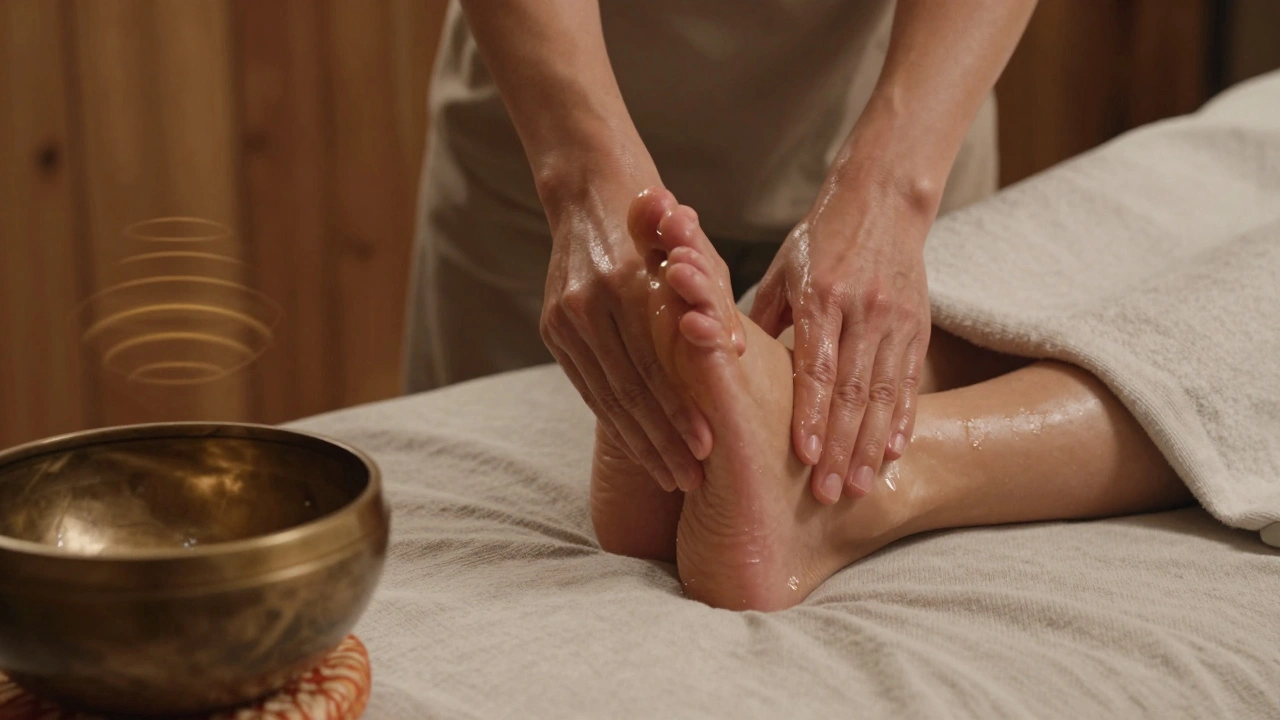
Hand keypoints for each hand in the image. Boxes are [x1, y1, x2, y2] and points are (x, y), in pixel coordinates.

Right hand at [540, 183, 712, 492]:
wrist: (593, 195)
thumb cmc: (666, 228)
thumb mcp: (699, 254)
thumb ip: (715, 302)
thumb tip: (740, 353)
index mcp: (631, 283)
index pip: (656, 364)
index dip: (680, 411)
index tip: (707, 449)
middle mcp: (592, 301)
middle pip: (629, 389)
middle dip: (661, 441)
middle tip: (690, 482)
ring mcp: (566, 315)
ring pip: (605, 395)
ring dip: (639, 442)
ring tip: (669, 478)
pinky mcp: (551, 325)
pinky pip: (587, 384)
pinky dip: (614, 420)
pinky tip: (638, 448)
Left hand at [750, 174, 933, 504]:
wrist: (883, 200)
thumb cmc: (818, 240)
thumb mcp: (781, 270)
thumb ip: (757, 316)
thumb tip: (726, 358)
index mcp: (822, 296)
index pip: (816, 366)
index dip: (810, 414)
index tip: (802, 456)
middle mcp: (864, 310)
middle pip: (852, 390)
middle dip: (840, 446)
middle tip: (827, 493)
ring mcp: (896, 320)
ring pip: (884, 393)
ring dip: (870, 445)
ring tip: (858, 487)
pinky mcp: (919, 326)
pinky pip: (910, 381)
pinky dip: (902, 419)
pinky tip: (893, 453)